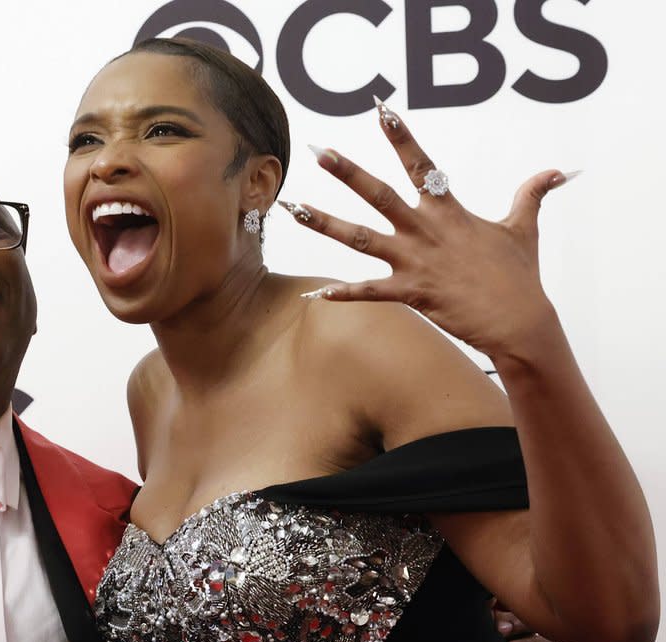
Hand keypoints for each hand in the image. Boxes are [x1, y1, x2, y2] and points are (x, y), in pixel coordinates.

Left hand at [285, 98, 574, 360]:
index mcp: (449, 211)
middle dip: (347, 172)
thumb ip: (531, 195)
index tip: (381, 111)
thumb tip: (557, 172)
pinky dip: (343, 292)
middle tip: (318, 152)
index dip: (401, 137)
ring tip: (295, 211)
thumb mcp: (523, 229)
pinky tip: (316, 293)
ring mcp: (416, 261)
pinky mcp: (412, 292)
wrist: (520, 321)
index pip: (420, 165)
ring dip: (326, 224)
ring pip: (361, 239)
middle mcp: (426, 231)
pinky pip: (370, 291)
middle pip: (379, 194)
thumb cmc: (519, 277)